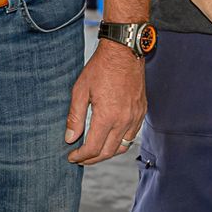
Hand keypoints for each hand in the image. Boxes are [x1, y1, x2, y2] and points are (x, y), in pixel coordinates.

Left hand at [65, 41, 146, 165]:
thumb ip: (75, 117)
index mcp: (107, 116)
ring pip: (122, 147)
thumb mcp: (81, 90)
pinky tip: (110, 138)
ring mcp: (135, 117)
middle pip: (108, 152)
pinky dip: (120, 142)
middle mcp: (124, 120)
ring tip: (94, 152)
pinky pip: (132, 135)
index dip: (81, 156)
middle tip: (80, 159)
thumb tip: (70, 138)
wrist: (124, 51)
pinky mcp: (141, 111)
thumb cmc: (100, 68)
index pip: (93, 148)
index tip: (72, 157)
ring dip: (107, 153)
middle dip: (92, 159)